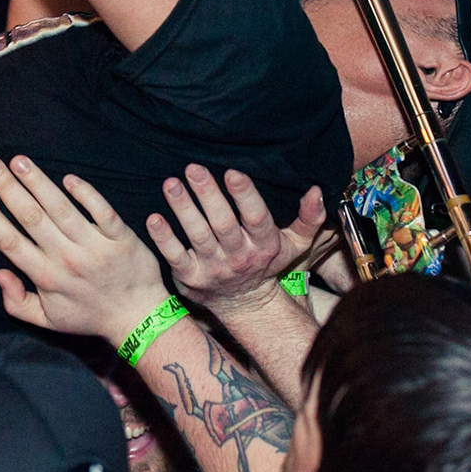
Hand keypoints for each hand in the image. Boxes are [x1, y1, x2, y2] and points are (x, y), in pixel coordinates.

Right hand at [0, 155, 169, 344]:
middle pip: (32, 218)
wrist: (137, 318)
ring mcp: (95, 246)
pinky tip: (67, 178)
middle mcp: (68, 259)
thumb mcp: (48, 320)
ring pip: (61, 208)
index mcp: (47, 277)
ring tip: (19, 161)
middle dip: (9, 189)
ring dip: (38, 182)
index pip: (11, 243)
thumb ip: (17, 302)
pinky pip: (101, 210)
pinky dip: (85, 193)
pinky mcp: (121, 238)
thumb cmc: (89, 316)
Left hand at [148, 166, 327, 312]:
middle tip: (193, 168)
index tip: (232, 172)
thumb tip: (316, 189)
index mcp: (264, 244)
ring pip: (197, 236)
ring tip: (171, 184)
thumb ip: (309, 218)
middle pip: (223, 224)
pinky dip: (164, 238)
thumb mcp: (295, 244)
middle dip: (208, 195)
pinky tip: (153, 218)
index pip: (256, 218)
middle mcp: (239, 257)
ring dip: (183, 209)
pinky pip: (175, 256)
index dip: (245, 195)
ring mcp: (214, 269)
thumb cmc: (266, 262)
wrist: (245, 304)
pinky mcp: (191, 278)